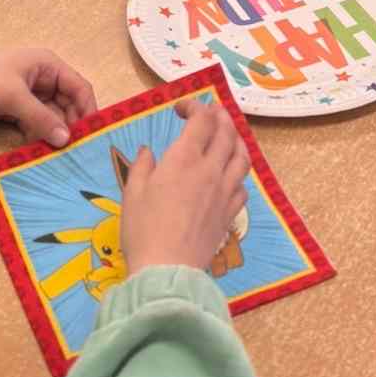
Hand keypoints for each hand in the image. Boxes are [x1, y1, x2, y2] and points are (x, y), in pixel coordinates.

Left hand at [0, 46, 95, 143]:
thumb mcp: (13, 97)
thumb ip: (42, 118)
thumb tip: (67, 140)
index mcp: (47, 64)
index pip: (79, 87)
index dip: (87, 110)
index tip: (91, 136)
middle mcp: (41, 78)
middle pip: (67, 104)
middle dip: (70, 125)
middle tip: (75, 152)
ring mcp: (27, 94)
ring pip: (51, 117)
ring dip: (54, 134)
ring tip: (59, 156)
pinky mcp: (13, 109)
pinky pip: (34, 124)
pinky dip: (38, 136)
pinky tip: (41, 151)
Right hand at [120, 97, 250, 276]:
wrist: (166, 269)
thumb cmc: (143, 230)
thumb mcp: (132, 193)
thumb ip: (142, 167)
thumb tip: (148, 152)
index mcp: (184, 159)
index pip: (201, 120)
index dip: (195, 106)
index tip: (181, 110)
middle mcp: (210, 170)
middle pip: (226, 132)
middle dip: (219, 115)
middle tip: (210, 112)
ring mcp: (225, 192)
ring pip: (242, 156)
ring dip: (236, 139)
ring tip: (228, 136)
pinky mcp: (230, 213)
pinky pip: (243, 185)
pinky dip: (238, 173)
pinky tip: (229, 176)